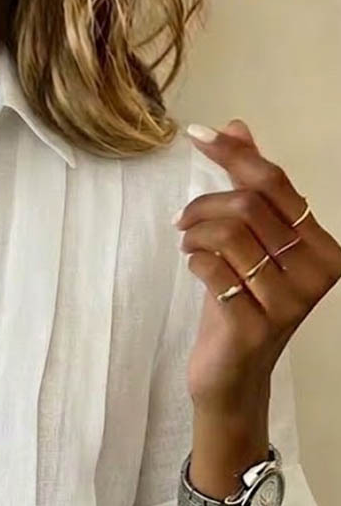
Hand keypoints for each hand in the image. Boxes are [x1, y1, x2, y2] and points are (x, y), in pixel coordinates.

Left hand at [174, 118, 340, 421]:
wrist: (230, 379)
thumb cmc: (239, 308)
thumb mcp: (247, 246)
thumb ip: (248, 189)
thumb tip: (237, 126)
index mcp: (322, 248)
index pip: (276, 185)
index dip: (234, 155)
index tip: (197, 134)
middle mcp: (316, 273)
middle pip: (249, 207)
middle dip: (204, 205)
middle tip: (183, 220)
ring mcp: (288, 303)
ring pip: (229, 235)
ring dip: (195, 233)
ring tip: (188, 246)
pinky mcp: (256, 327)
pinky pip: (213, 272)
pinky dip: (194, 261)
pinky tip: (193, 267)